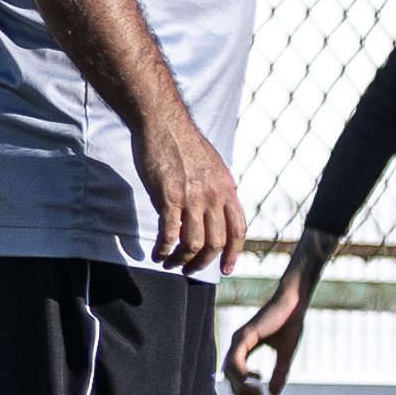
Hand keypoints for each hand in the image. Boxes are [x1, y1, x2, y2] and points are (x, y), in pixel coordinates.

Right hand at [134, 109, 245, 273]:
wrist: (164, 123)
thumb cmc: (185, 144)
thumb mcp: (214, 167)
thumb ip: (218, 190)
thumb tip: (216, 213)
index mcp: (227, 189)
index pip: (238, 230)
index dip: (234, 254)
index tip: (226, 269)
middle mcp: (214, 196)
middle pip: (216, 243)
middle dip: (203, 263)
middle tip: (190, 270)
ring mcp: (192, 198)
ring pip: (192, 244)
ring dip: (181, 260)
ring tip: (170, 264)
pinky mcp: (168, 198)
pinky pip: (169, 234)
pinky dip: (163, 249)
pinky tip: (156, 254)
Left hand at [227, 230, 336, 394]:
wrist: (295, 304)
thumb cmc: (290, 324)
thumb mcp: (285, 354)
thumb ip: (279, 373)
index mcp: (246, 346)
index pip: (235, 371)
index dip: (239, 388)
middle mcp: (239, 342)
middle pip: (230, 373)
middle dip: (240, 390)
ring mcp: (240, 338)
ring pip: (230, 369)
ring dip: (242, 385)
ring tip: (257, 392)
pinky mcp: (245, 335)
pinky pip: (236, 359)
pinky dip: (242, 373)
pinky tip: (253, 379)